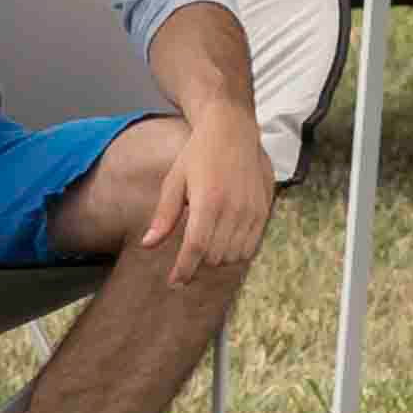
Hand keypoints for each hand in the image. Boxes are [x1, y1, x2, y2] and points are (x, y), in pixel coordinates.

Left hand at [140, 111, 277, 281]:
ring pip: (234, 255)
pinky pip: (251, 246)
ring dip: (217, 259)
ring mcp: (252, 210)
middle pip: (215, 256)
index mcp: (208, 201)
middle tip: (187, 257)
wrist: (234, 130)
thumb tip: (148, 244)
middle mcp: (234, 208)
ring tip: (205, 247)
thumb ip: (164, 216)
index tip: (174, 281)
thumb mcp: (174, 181)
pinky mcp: (264, 210)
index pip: (196, 248)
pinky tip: (224, 241)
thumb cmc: (199, 153)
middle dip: (198, 264)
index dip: (184, 269)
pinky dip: (235, 252)